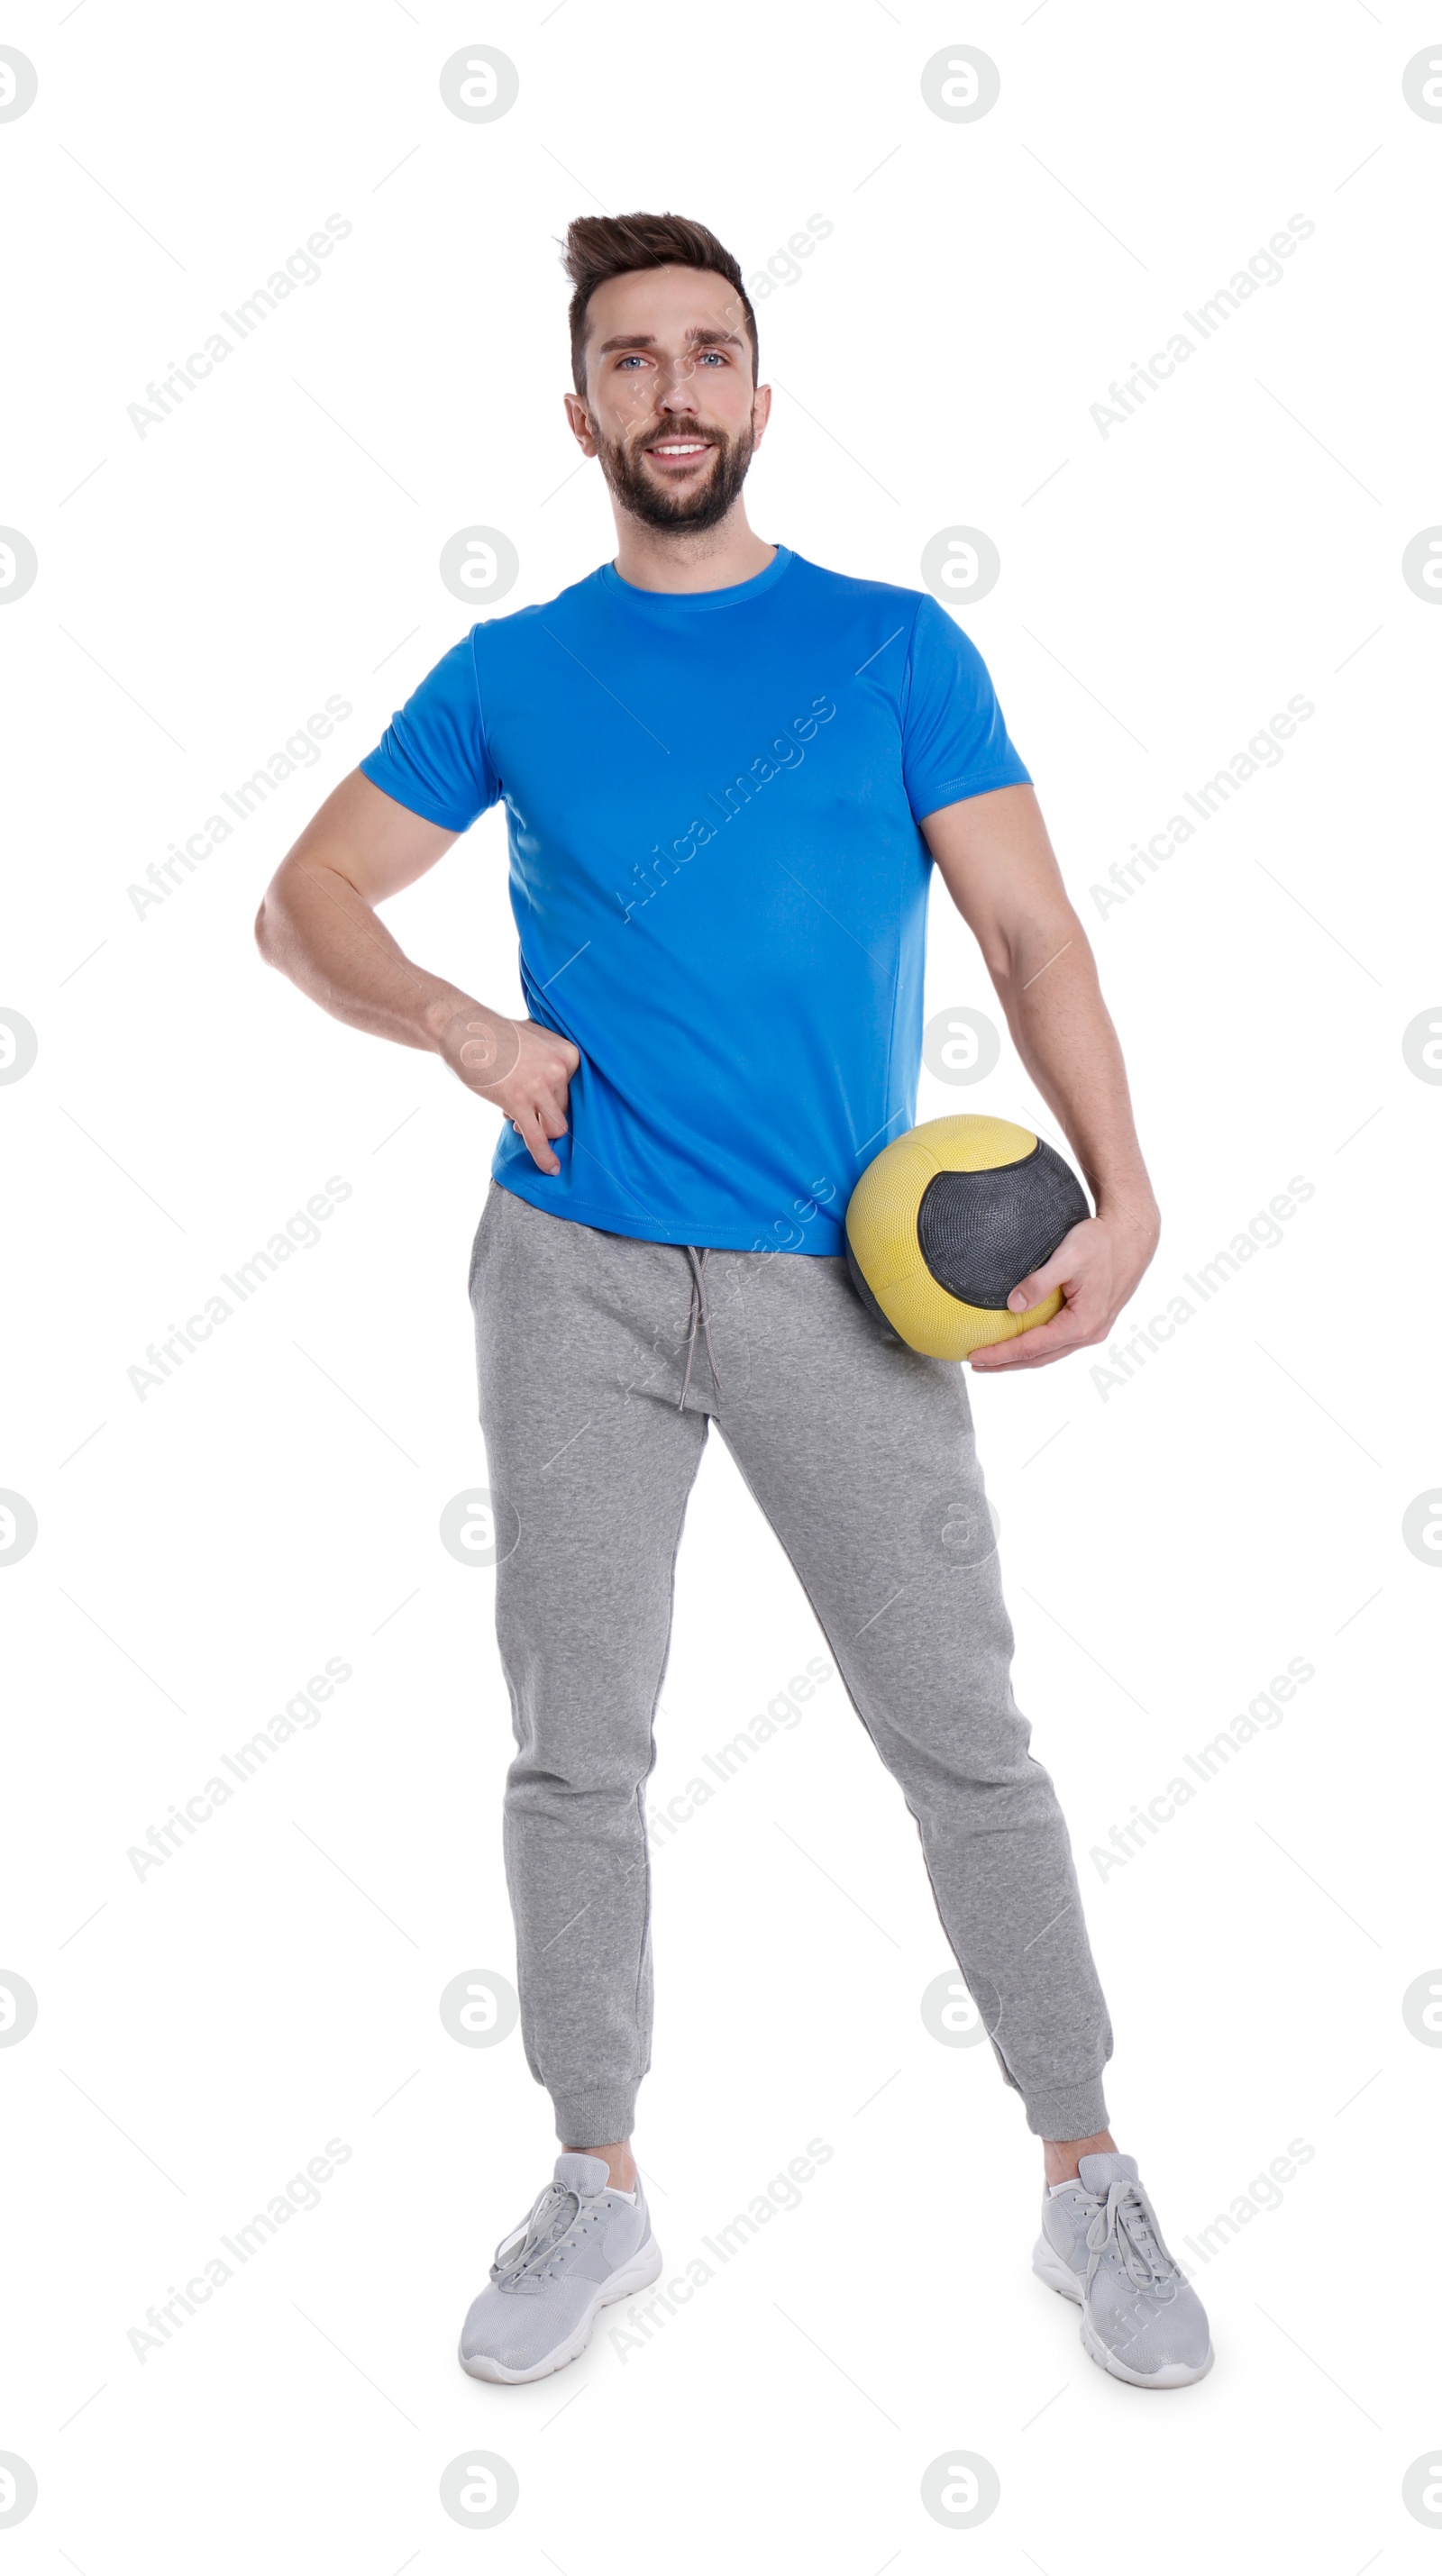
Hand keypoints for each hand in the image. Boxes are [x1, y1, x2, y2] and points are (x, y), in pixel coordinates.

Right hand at [435, 1005, 579, 1175]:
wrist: (463, 1030)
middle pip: (563, 1109)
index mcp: (568, 1053)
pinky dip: (544, 1156)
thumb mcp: (534, 1040)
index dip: (551, 1097)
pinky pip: (537, 1137)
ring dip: (540, 1131)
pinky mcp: (519, 1102)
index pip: (573, 1091)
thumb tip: (554, 1093)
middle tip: (519, 1106)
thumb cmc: (494, 1036)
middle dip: (541, 1114)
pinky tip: (550, 1169)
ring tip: (516, 1122)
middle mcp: (559, 1068)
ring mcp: (540, 1086)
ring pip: (556, 1127)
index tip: (533, 1093)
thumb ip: (549, 1062)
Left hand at [967, 1205, 1158, 1372]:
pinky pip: (1059, 1342)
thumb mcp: (1068, 1257)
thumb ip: (1040, 1282)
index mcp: (1082, 1322)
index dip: (1001, 1354)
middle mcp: (1090, 1333)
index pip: (1032, 1347)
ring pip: (1050, 1353)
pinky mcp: (1093, 1321)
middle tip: (975, 1364)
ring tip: (993, 1359)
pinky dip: (1037, 1346)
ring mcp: (1093, 1330)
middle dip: (1005, 1363)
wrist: (1132, 1236)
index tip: (974, 1356)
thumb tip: (1013, 1305)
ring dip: (1020, 1358)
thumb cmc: (1100, 1242)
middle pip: (1039, 1358)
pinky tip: (1021, 1341)